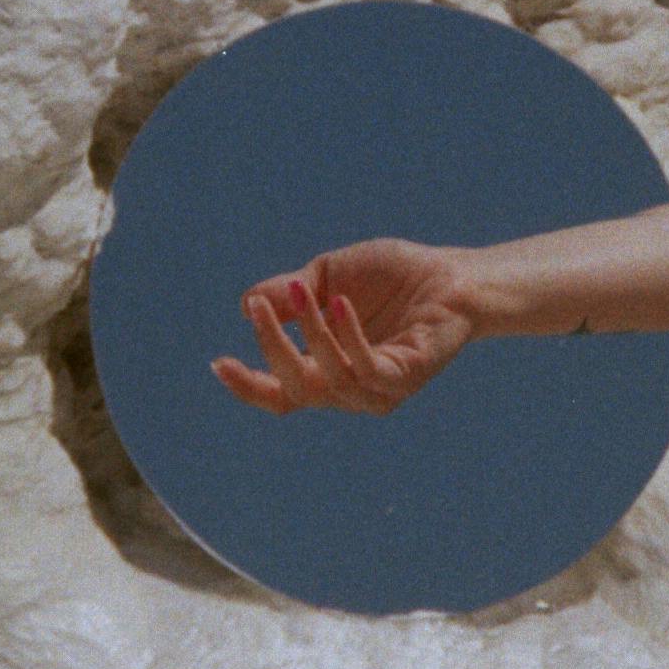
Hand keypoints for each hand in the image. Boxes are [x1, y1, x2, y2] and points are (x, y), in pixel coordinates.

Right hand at [212, 238, 483, 417]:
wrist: (450, 274)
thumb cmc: (392, 277)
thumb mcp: (328, 276)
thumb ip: (291, 294)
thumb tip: (248, 305)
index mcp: (327, 371)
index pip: (280, 394)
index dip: (247, 386)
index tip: (218, 363)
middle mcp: (349, 389)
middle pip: (294, 390)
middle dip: (271, 349)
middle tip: (260, 309)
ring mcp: (377, 389)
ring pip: (326, 380)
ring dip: (310, 334)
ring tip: (305, 293)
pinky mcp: (405, 378)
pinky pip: (366, 369)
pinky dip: (347, 337)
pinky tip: (341, 304)